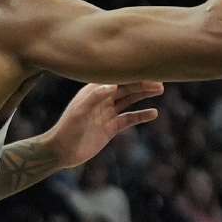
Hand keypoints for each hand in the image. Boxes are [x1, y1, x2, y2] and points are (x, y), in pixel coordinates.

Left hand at [44, 82, 162, 168]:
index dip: (130, 74)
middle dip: (142, 83)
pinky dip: (141, 116)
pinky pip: (129, 119)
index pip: (115, 79)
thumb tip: (112, 85)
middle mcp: (102, 99)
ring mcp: (107, 113)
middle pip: (126, 88)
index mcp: (93, 91)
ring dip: (143, 94)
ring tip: (160, 89)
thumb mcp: (79, 112)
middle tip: (160, 82)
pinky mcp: (111, 127)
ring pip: (129, 100)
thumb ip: (94, 97)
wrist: (62, 152)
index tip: (146, 69)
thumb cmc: (67, 129)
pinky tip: (153, 113)